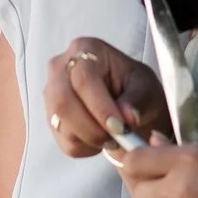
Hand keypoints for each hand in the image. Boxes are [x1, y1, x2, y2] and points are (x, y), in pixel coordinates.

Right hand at [44, 37, 170, 158]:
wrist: (129, 102)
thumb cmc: (137, 87)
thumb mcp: (145, 87)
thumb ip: (137, 100)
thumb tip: (128, 118)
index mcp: (86, 49)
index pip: (84, 79)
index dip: (100, 107)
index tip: (119, 127)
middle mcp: (61, 67)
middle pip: (63, 101)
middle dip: (91, 127)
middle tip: (117, 139)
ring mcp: (51, 94)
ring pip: (61, 124)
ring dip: (91, 139)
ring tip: (115, 137)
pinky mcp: (52, 118)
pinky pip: (64, 142)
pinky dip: (87, 148)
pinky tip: (102, 138)